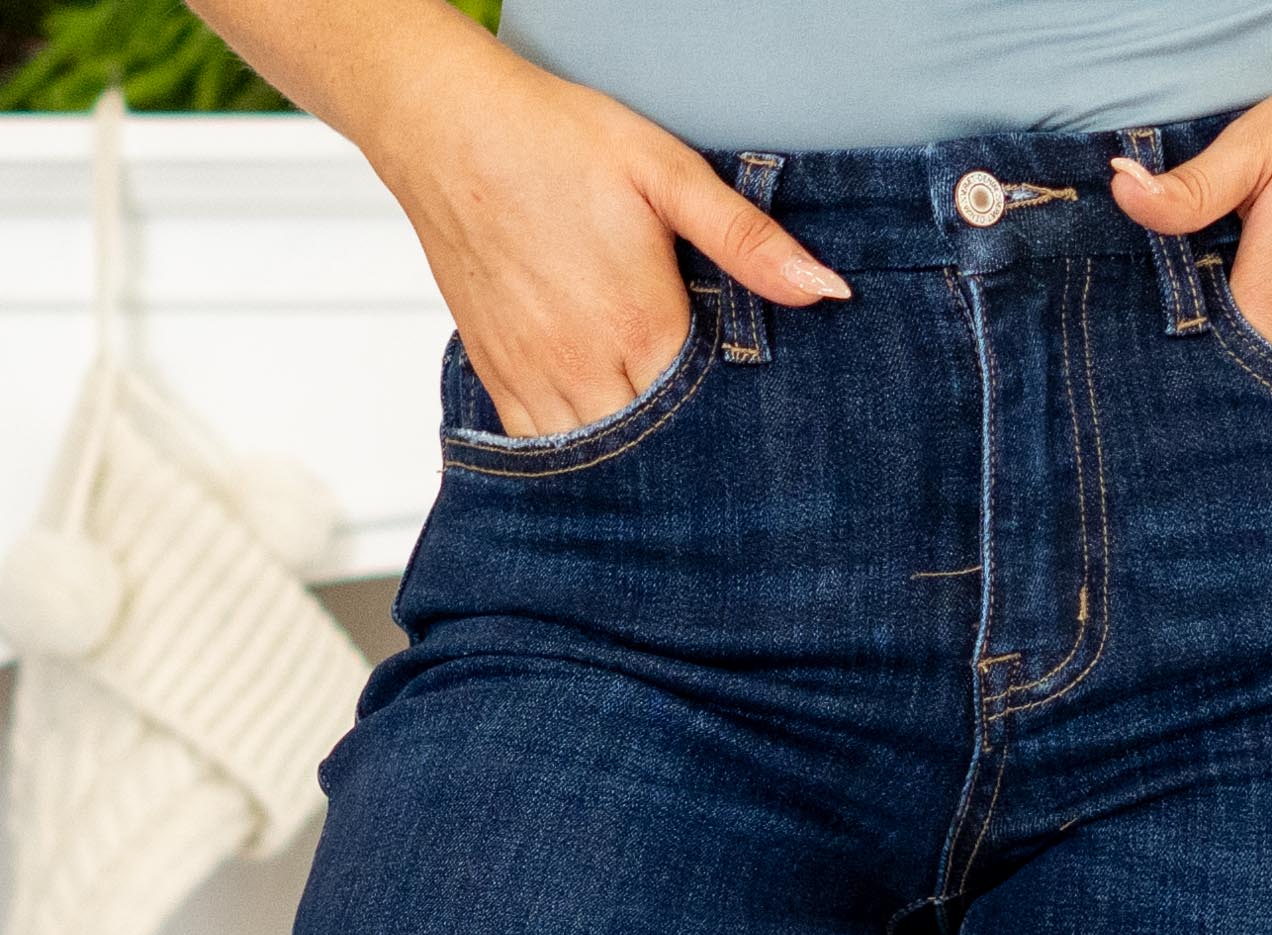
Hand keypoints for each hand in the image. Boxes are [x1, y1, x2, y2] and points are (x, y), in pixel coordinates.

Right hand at [370, 34, 849, 437]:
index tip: (764, 441)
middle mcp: (588, 366)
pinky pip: (543, 450)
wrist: (443, 126)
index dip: (738, 429)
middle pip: (657, 450)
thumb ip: (746, 240)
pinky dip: (577, 460)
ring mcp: (537, 378)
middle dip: (691, 459)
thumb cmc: (555, 140)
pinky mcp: (499, 377)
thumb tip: (825, 290)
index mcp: (642, 325)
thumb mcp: (666, 172)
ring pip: (598, 462)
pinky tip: (606, 451)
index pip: (708, 414)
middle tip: (727, 469)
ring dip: (634, 468)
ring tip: (671, 467)